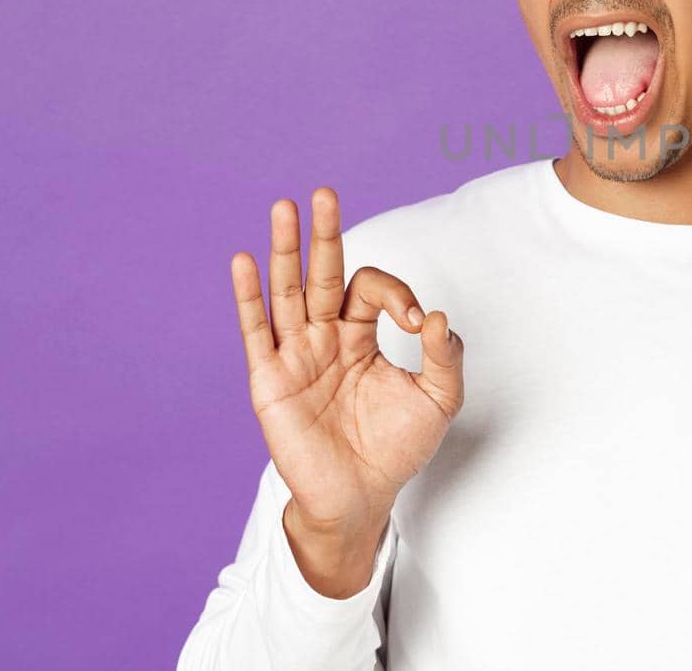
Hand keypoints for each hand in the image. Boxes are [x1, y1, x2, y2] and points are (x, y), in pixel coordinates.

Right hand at [230, 188, 464, 543]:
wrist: (360, 498)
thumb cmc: (395, 449)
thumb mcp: (438, 401)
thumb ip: (447, 359)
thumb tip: (441, 318)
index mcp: (360, 334)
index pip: (370, 288)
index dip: (398, 296)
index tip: (420, 324)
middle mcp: (324, 336)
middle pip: (323, 273)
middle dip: (324, 234)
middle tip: (323, 193)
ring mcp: (295, 355)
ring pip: (288, 291)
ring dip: (284, 250)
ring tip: (283, 209)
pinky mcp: (270, 380)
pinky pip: (257, 331)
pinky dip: (250, 296)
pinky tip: (244, 261)